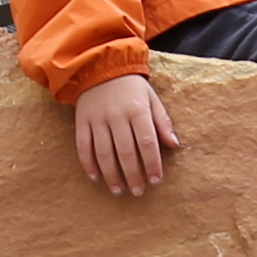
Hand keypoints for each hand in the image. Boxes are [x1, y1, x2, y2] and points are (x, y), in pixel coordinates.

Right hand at [72, 73, 179, 194]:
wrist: (100, 65)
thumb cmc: (131, 86)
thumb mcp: (151, 98)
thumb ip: (163, 121)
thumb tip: (174, 144)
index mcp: (137, 110)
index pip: (147, 142)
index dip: (152, 163)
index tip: (156, 180)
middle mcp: (116, 115)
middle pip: (125, 152)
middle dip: (133, 175)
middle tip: (138, 191)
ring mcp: (97, 119)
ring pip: (103, 153)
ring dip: (111, 175)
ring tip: (118, 190)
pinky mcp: (81, 121)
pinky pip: (83, 146)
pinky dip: (88, 164)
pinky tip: (96, 178)